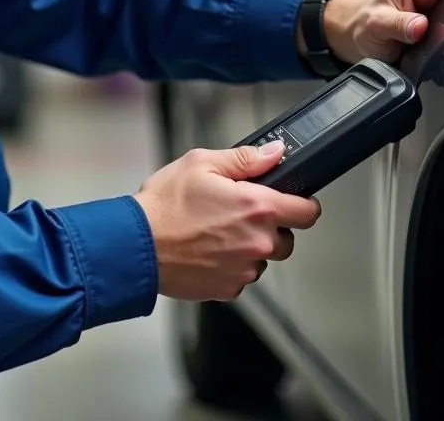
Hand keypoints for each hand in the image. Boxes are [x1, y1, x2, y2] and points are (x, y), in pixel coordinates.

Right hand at [133, 143, 321, 301]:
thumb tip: (275, 153)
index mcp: (257, 207)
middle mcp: (257, 242)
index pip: (308, 212)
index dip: (304, 204)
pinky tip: (208, 250)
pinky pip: (242, 276)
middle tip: (242, 213)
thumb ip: (245, 158)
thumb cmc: (164, 206)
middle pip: (287, 239)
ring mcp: (244, 270)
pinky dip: (231, 265)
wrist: (136, 246)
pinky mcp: (229, 290)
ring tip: (217, 231)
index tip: (295, 201)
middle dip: (272, 227)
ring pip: (263, 258)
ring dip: (250, 247)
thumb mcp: (201, 163)